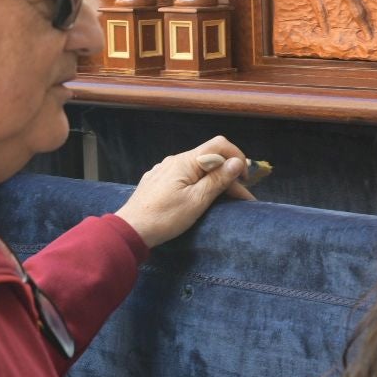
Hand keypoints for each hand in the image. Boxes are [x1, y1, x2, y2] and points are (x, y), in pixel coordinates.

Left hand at [114, 136, 249, 247]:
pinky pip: (183, 177)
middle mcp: (175, 160)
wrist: (131, 230)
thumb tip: (237, 161)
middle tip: (242, 199)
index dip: (237, 157)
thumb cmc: (165, 216)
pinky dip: (198, 184)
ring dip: (214, 181)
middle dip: (228, 176)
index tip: (245, 178)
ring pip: (196, 169)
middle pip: (209, 160)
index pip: (219, 145)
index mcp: (186, 161)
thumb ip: (218, 180)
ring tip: (225, 201)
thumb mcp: (197, 200)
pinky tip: (200, 199)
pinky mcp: (157, 181)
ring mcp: (164, 170)